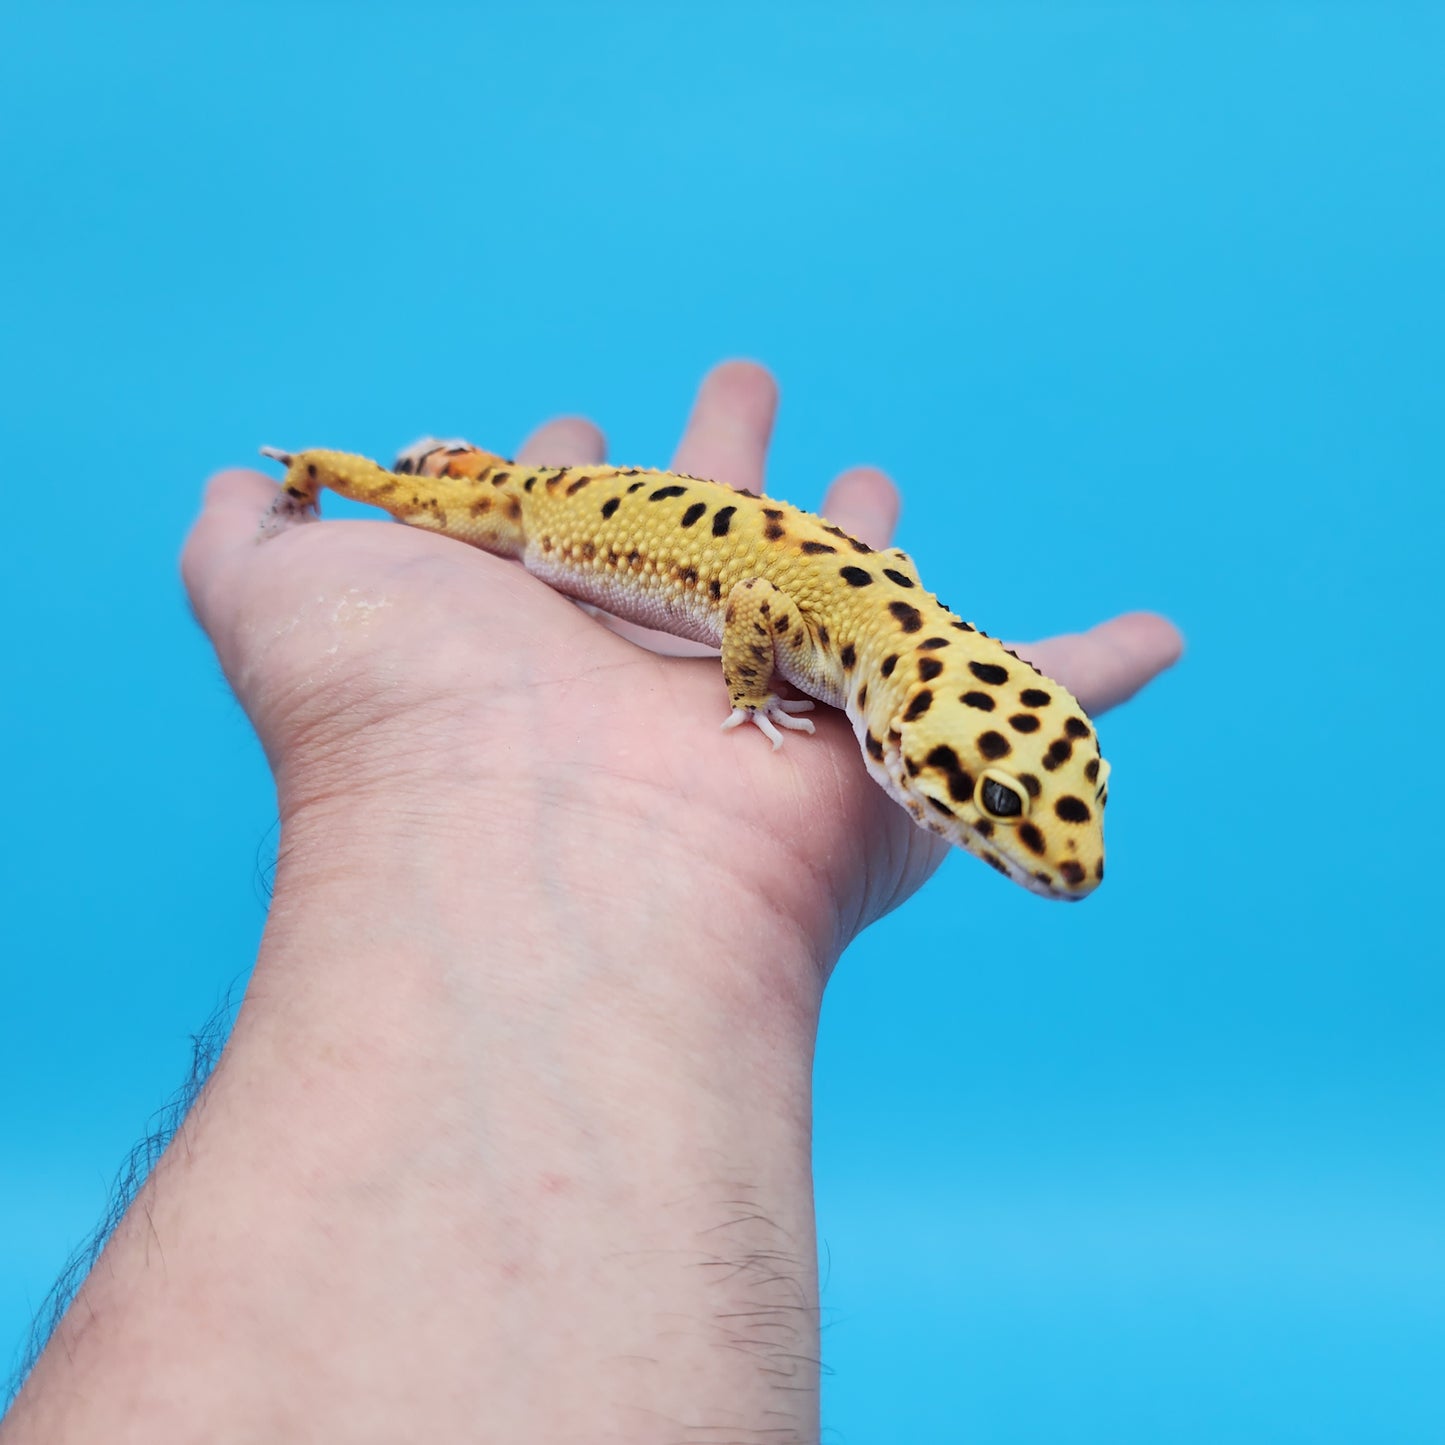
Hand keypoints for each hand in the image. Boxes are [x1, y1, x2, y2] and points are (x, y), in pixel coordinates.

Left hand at [183, 361, 1181, 970]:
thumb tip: (241, 480)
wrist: (538, 878)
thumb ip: (249, 539)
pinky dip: (1102, 671)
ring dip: (873, 537)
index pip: (575, 514)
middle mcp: (673, 650)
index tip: (559, 431)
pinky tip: (1157, 637)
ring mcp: (787, 694)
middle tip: (742, 398)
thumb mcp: (285, 607)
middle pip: (716, 532)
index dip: (564, 467)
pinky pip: (1035, 698)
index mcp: (561, 610)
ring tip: (875, 482)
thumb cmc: (406, 732)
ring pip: (853, 594)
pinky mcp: (893, 741)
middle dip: (727, 461)